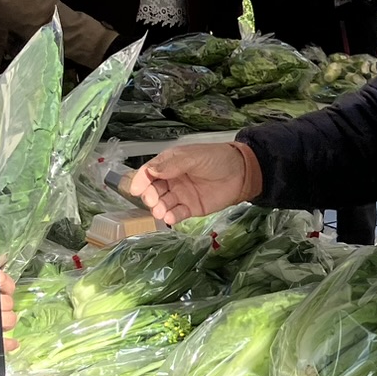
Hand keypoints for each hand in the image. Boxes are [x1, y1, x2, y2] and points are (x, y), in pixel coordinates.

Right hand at [129, 143, 257, 224]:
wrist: (241, 172)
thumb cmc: (217, 159)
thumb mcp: (193, 157)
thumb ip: (172, 165)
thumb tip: (150, 171)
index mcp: (169, 164)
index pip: (149, 172)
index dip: (140, 180)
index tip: (135, 189)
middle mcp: (171, 180)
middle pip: (153, 190)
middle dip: (150, 196)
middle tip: (153, 200)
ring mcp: (180, 195)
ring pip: (163, 203)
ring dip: (159, 208)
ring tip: (161, 212)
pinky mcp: (191, 208)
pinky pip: (177, 214)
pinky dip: (171, 217)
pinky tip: (170, 218)